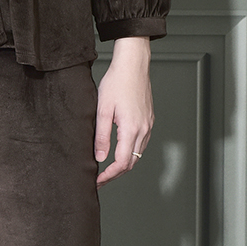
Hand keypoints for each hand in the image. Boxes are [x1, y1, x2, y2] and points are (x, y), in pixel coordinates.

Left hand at [94, 36, 153, 185]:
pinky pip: (141, 143)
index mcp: (131, 129)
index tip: (97, 181)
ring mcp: (148, 125)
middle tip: (99, 179)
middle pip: (132, 162)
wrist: (133, 65)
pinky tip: (119, 151)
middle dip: (115, 174)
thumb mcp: (102, 109)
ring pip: (138, 154)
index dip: (109, 176)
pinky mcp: (149, 120)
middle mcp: (144, 129)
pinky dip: (130, 152)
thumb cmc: (116, 82)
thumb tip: (100, 158)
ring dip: (123, 164)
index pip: (122, 163)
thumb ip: (102, 136)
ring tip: (107, 169)